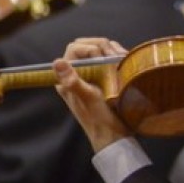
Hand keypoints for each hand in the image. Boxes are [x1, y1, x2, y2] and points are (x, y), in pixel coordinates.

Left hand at [53, 37, 130, 151]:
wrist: (114, 136)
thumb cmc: (100, 119)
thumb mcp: (88, 99)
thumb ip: (73, 81)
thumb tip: (57, 62)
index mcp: (67, 79)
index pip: (75, 49)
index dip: (90, 47)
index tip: (105, 57)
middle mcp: (77, 75)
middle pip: (87, 46)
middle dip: (103, 46)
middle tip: (116, 56)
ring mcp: (92, 76)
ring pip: (100, 51)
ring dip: (112, 51)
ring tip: (122, 60)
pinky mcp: (104, 78)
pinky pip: (109, 59)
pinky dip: (118, 57)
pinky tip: (125, 63)